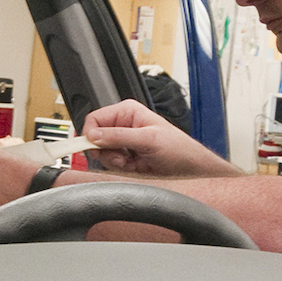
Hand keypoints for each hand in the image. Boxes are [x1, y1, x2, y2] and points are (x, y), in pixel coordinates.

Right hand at [83, 100, 239, 177]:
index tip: (94, 147)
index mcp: (127, 112)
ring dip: (114, 161)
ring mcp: (122, 142)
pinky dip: (119, 168)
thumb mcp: (148, 139)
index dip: (90, 134)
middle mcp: (122, 125)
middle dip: (106, 151)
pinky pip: (110, 164)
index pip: (94, 119)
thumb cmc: (178, 149)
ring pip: (101, 153)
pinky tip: (134, 166)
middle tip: (122, 156)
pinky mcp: (124, 157)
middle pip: (94, 138)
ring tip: (132, 161)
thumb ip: (119, 136)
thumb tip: (94, 135)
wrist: (190, 168)